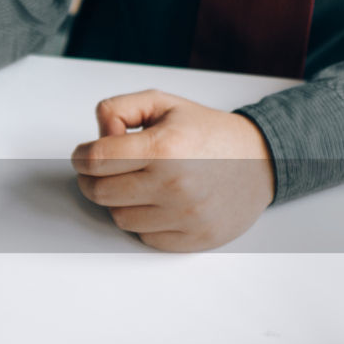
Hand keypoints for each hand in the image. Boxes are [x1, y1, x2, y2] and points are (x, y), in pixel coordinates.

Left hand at [71, 90, 275, 251]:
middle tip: (103, 170)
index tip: (83, 156)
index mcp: (165, 147)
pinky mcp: (192, 239)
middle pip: (99, 192)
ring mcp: (184, 216)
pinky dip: (143, 222)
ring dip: (119, 202)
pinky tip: (157, 203)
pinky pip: (143, 237)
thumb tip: (97, 136)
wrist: (262, 160)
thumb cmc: (209, 133)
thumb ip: (120, 110)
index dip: (81, 157)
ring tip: (138, 184)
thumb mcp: (164, 104)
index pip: (96, 160)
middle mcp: (174, 184)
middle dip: (93, 179)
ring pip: (118, 218)